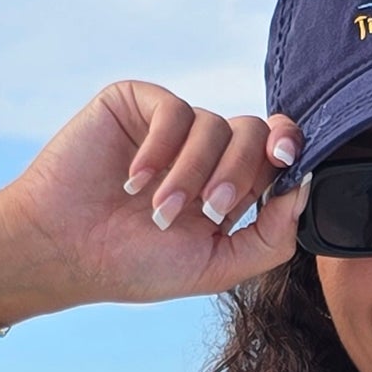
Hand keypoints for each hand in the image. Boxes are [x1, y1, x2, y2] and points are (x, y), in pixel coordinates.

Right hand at [0, 81, 310, 315]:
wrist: (66, 252)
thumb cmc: (137, 264)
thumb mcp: (217, 266)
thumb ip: (271, 237)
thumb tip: (305, 188)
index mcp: (230, 186)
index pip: (276, 152)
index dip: (289, 149)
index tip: (284, 163)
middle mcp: (206, 152)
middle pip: (255, 133)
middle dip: (240, 174)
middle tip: (209, 210)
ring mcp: (171, 126)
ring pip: (215, 126)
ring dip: (191, 174)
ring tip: (159, 210)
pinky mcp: (136, 105)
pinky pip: (173, 110)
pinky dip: (161, 150)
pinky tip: (134, 182)